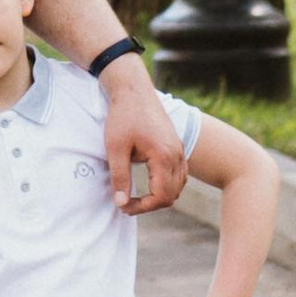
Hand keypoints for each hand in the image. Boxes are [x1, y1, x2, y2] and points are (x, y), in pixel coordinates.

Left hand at [100, 57, 188, 213]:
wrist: (133, 90)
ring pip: (178, 186)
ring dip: (160, 196)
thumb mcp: (115, 148)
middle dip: (150, 204)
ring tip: (136, 196)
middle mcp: (177, 155)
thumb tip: (121, 203)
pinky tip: (150, 183)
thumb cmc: (123, 116)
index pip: (162, 196)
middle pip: (172, 195)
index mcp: (164, 156)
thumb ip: (120, 177)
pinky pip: (180, 175)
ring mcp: (179, 150)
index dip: (142, 207)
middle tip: (126, 203)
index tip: (123, 206)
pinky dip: (167, 185)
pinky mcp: (176, 146)